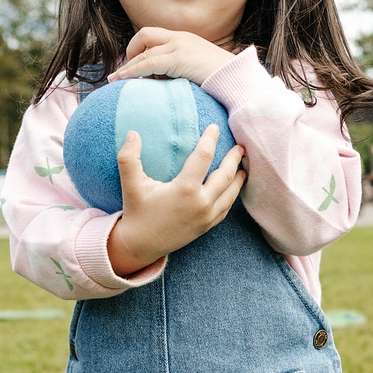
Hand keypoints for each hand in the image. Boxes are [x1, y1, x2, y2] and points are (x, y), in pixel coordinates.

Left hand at [107, 28, 232, 85]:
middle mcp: (180, 38)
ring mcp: (179, 46)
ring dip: (128, 65)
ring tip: (116, 79)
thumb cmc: (224, 80)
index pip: (157, 36)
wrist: (238, 79)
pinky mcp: (178, 59)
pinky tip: (123, 79)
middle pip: (145, 34)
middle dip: (131, 49)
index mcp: (186, 39)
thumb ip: (186, 70)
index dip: (141, 48)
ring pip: (143, 50)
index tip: (132, 63)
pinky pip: (147, 63)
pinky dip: (132, 71)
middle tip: (125, 70)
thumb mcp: (201, 70)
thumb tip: (174, 83)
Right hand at [107, 125, 244, 275]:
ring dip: (238, 178)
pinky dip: (232, 196)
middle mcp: (201, 203)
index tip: (214, 128)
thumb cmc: (136, 212)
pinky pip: (226, 209)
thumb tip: (133, 133)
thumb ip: (129, 158)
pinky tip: (233, 188)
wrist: (140, 245)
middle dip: (234, 159)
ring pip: (230, 194)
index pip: (204, 157)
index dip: (210, 140)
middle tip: (240, 146)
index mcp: (185, 190)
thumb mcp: (131, 184)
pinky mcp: (207, 227)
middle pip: (225, 175)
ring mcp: (206, 217)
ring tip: (243, 166)